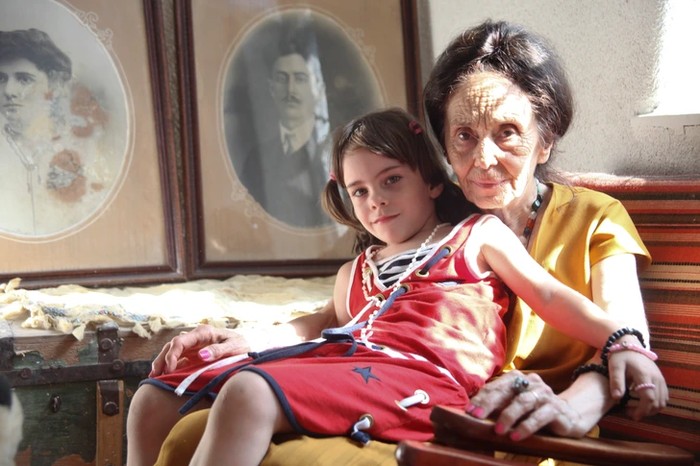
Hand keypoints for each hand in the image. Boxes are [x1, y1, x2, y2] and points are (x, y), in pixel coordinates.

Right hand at [149, 325, 248, 376]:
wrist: (246, 348)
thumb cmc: (241, 346)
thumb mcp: (234, 347)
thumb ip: (219, 350)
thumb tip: (202, 355)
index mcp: (203, 333)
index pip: (180, 341)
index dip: (171, 355)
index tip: (169, 370)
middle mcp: (195, 338)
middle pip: (172, 346)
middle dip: (162, 360)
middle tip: (155, 376)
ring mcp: (193, 347)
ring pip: (172, 353)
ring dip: (162, 364)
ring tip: (154, 378)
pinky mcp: (193, 356)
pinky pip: (178, 361)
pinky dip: (169, 369)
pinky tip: (163, 379)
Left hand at [466, 371, 586, 439]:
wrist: (569, 415)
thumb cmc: (535, 410)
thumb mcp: (515, 404)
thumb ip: (498, 404)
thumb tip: (472, 410)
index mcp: (519, 378)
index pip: (496, 386)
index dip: (481, 398)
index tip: (469, 410)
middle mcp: (532, 383)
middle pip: (507, 391)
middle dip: (489, 403)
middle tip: (477, 416)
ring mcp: (545, 394)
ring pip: (523, 402)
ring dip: (508, 416)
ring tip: (498, 430)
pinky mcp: (556, 409)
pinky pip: (539, 417)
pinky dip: (526, 427)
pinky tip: (515, 436)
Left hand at [607, 344, 667, 419]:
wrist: (630, 345)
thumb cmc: (621, 356)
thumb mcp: (615, 367)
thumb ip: (616, 382)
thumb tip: (617, 398)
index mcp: (644, 375)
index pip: (649, 398)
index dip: (642, 410)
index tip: (632, 415)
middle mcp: (656, 378)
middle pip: (657, 402)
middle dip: (645, 412)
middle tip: (631, 414)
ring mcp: (661, 379)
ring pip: (663, 401)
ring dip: (652, 410)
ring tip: (637, 410)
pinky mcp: (661, 379)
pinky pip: (664, 396)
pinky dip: (657, 404)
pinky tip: (645, 404)